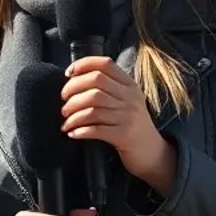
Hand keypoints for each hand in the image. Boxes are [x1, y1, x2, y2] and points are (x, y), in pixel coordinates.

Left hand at [61, 56, 176, 188]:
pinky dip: (80, 131)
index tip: (68, 73)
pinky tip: (72, 133)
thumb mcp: (126, 100)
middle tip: (64, 101)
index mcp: (130, 85)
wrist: (151, 151)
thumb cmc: (130, 123)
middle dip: (73, 90)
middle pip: (95, 83)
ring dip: (73, 114)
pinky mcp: (124, 135)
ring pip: (93, 107)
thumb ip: (108, 87)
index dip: (83, 64)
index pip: (105, 64)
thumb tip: (74, 78)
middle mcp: (130, 97)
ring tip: (66, 121)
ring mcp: (128, 116)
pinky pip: (96, 129)